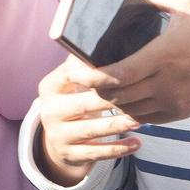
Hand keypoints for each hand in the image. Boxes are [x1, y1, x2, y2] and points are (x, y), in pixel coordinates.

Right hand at [33, 57, 141, 185]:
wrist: (59, 138)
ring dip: (117, 125)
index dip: (96, 73)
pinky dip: (118, 149)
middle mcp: (49, 111)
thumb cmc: (76, 99)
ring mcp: (57, 134)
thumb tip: (115, 35)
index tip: (122, 68)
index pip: (71, 75)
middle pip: (82, 104)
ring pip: (91, 130)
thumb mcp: (74, 82)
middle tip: (138, 96)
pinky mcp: (68, 154)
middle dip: (111, 101)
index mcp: (50, 87)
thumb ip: (87, 64)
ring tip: (140, 121)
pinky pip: (96, 153)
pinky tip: (137, 143)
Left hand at [82, 0, 189, 127]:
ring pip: (123, 107)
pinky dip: (124, 105)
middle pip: (113, 94)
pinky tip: (118, 91)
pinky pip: (139, 115)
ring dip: (106, 96)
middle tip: (78, 72)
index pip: (117, 74)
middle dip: (91, 85)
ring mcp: (171, 101)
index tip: (74, 67)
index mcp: (165, 54)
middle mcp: (166, 82)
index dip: (90, 75)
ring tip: (95, 80)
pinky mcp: (176, 114)